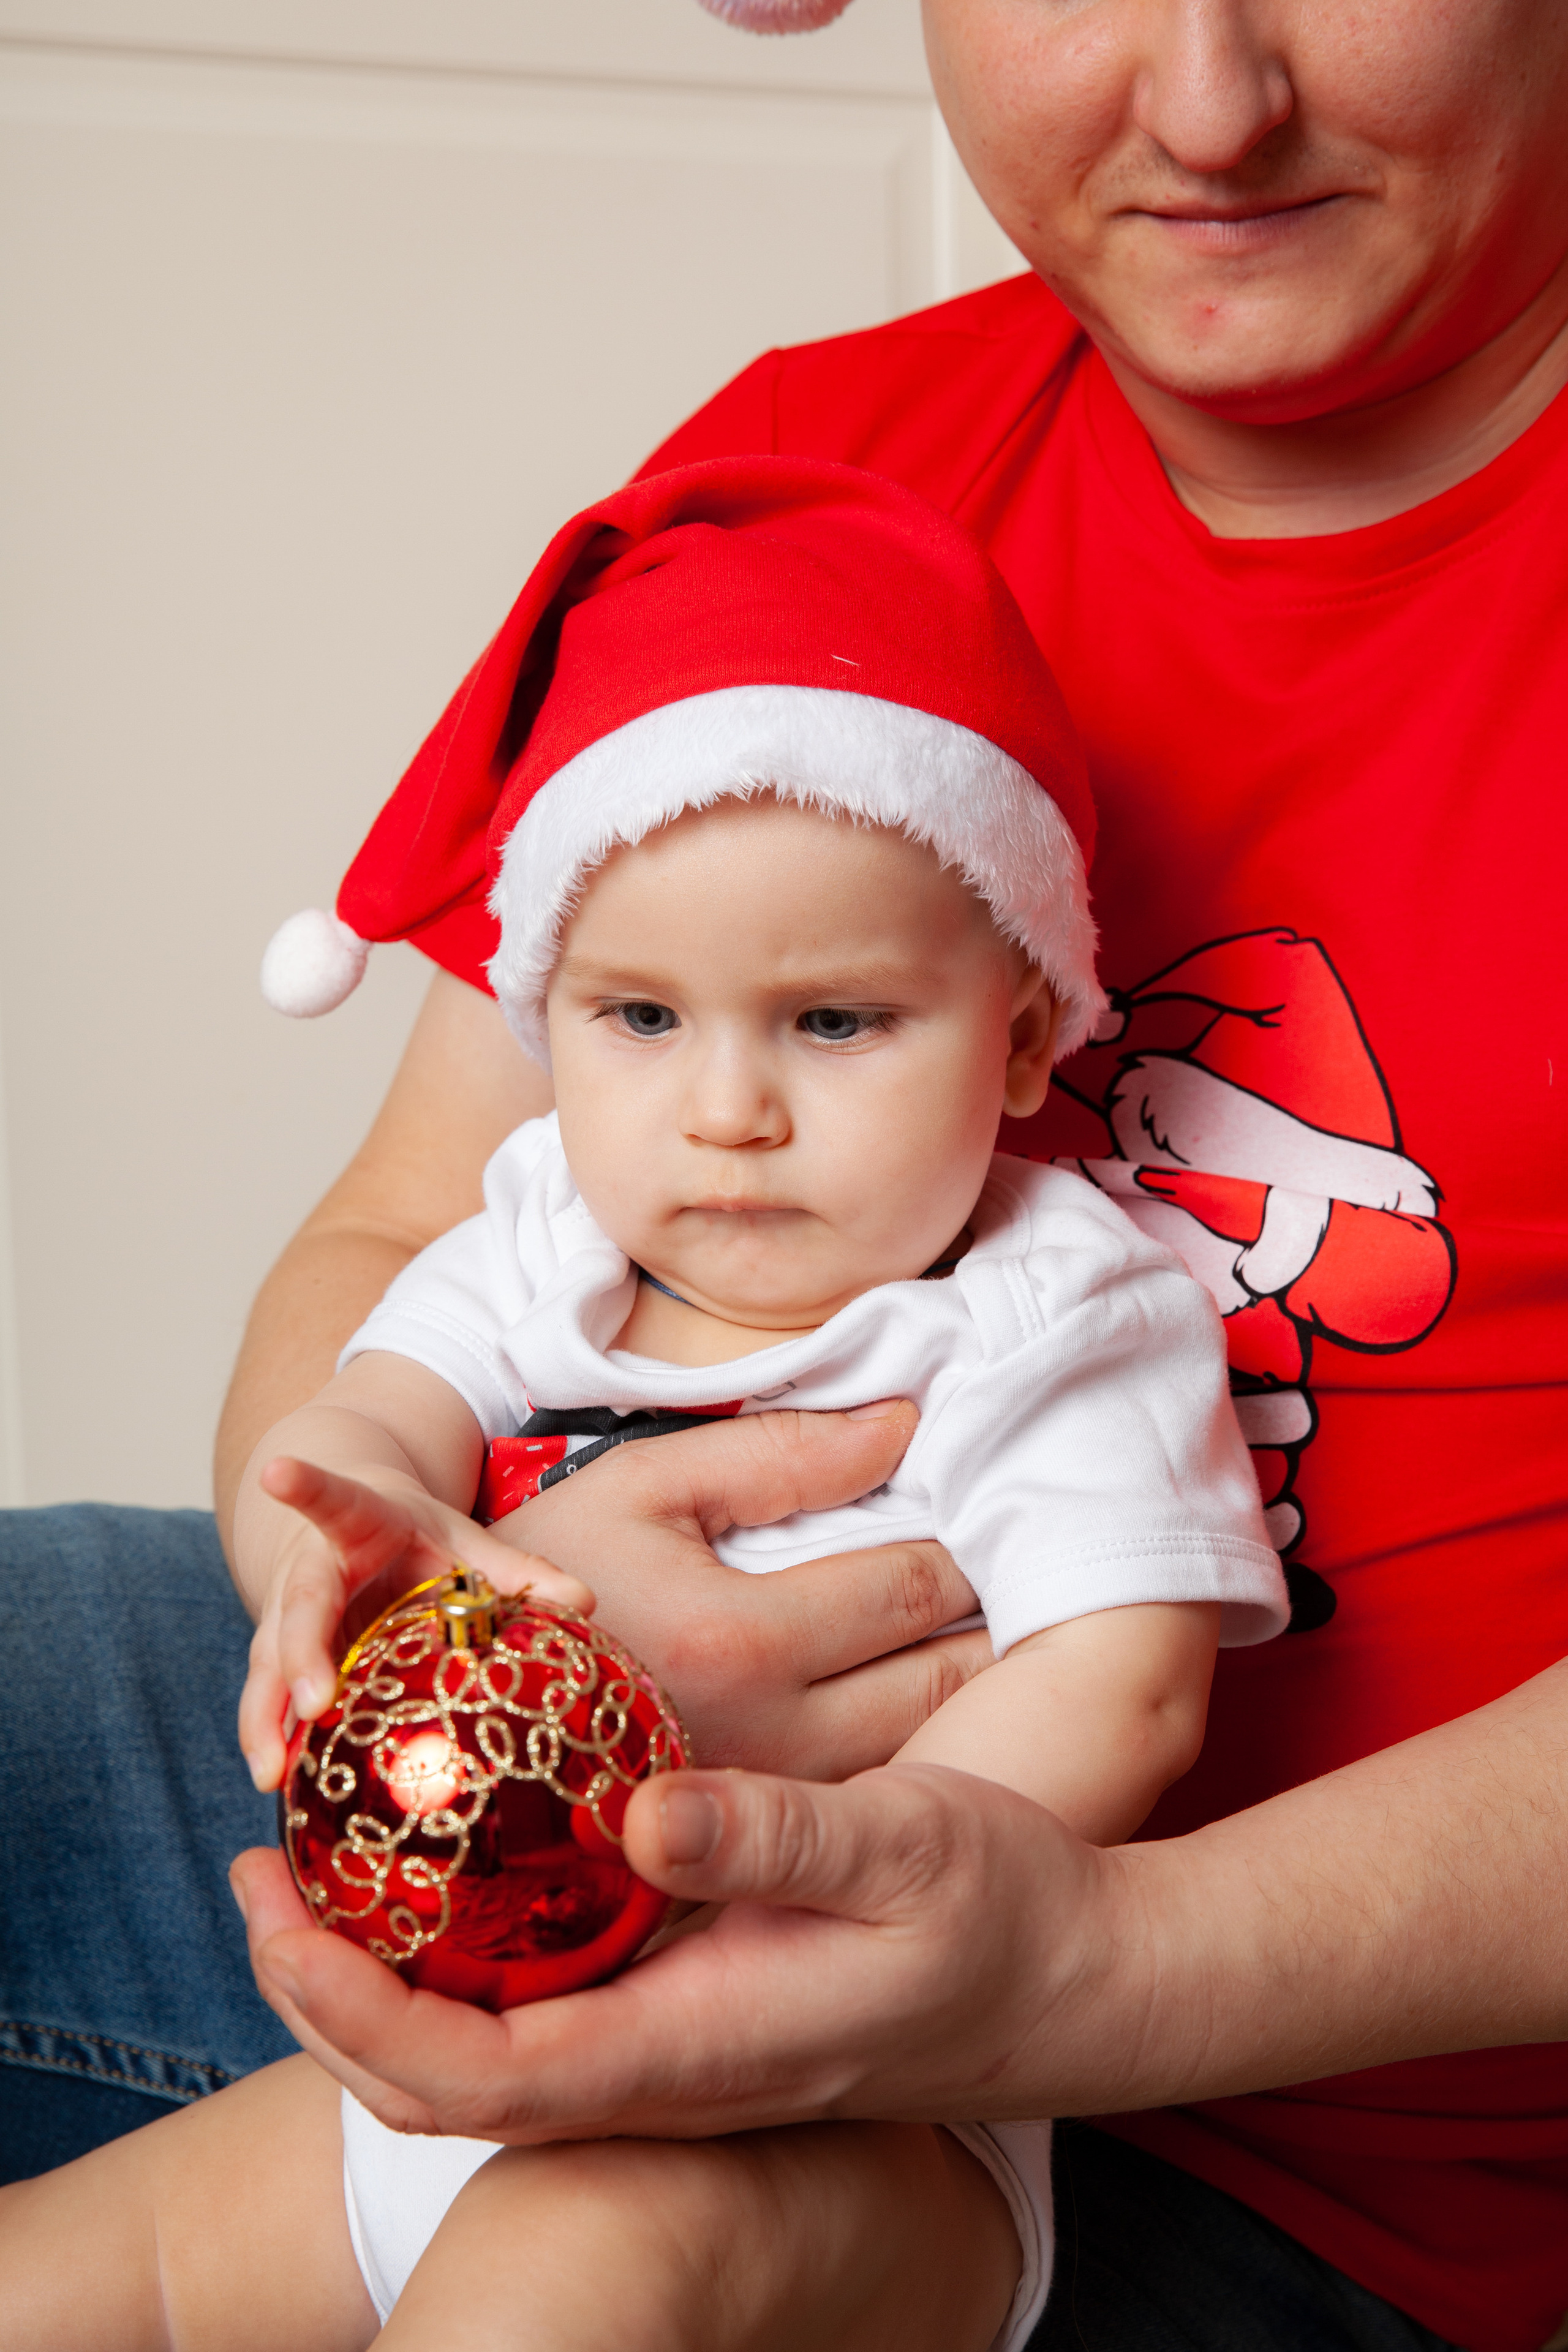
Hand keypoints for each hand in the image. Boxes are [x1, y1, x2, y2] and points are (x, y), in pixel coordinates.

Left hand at [231, 1763, 1125, 2140]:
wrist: (1073, 1984)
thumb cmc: (999, 1914)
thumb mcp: (905, 1846)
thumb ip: (775, 1835)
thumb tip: (642, 1815)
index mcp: (693, 2047)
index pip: (471, 2070)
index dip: (349, 2001)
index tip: (277, 1907)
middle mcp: (663, 2074)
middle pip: (439, 2082)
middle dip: (325, 1995)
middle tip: (261, 1872)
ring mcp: (675, 2058)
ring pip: (479, 2059)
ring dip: (380, 1982)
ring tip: (323, 1871)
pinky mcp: (692, 2021)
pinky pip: (539, 2019)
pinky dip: (461, 1966)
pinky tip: (456, 1881)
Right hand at [238, 1457, 590, 1790]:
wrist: (349, 1526)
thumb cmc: (411, 1536)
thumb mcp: (461, 1538)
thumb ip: (517, 1569)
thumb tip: (585, 1602)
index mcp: (354, 1524)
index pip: (333, 1503)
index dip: (305, 1486)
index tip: (275, 1470)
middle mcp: (307, 1573)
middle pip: (295, 1612)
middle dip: (298, 1658)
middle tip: (312, 1704)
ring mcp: (285, 1621)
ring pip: (265, 1670)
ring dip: (264, 1722)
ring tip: (269, 1775)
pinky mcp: (282, 1664)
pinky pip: (272, 1705)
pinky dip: (274, 1744)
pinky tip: (280, 1789)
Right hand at [485, 1402, 993, 1776]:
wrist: (438, 1696)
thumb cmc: (545, 1572)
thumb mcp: (646, 1482)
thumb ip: (779, 1452)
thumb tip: (907, 1422)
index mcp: (738, 1638)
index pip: (913, 1585)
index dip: (970, 1539)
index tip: (998, 1509)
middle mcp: (765, 1741)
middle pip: (941, 1674)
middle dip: (994, 1614)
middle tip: (1027, 1568)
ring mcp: (764, 1807)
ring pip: (923, 1743)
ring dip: (975, 1685)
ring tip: (996, 1628)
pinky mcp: (754, 1848)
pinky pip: (874, 1789)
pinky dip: (921, 1741)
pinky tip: (930, 1698)